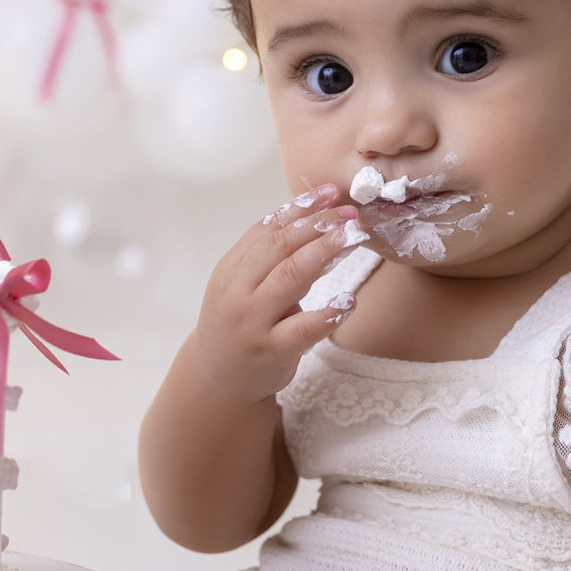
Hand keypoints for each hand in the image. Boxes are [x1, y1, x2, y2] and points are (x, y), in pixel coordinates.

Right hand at [192, 184, 364, 404]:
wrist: (216, 377)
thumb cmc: (240, 323)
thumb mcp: (242, 286)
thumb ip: (269, 257)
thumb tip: (317, 219)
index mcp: (231, 269)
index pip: (267, 229)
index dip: (301, 208)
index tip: (331, 193)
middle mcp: (237, 291)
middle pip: (279, 247)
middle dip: (318, 225)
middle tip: (350, 214)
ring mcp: (253, 322)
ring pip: (290, 277)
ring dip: (324, 252)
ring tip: (353, 237)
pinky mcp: (271, 351)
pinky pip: (303, 329)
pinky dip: (328, 313)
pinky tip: (349, 301)